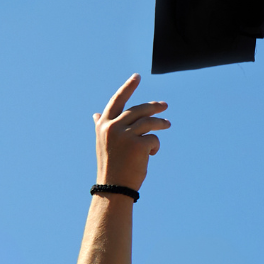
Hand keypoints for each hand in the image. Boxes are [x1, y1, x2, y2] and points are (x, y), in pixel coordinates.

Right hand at [92, 74, 169, 190]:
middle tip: (164, 106)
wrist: (114, 187)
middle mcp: (113, 127)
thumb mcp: (103, 143)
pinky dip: (155, 145)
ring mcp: (125, 135)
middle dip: (153, 106)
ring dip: (160, 123)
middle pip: (138, 110)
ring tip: (167, 124)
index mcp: (103, 125)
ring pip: (149, 122)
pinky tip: (152, 153)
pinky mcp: (139, 144)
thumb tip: (96, 114)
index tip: (137, 76)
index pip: (117, 100)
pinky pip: (153, 138)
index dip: (127, 87)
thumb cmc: (110, 165)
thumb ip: (102, 126)